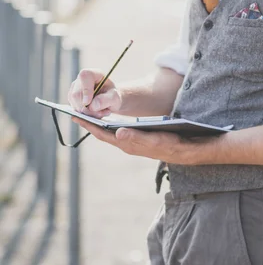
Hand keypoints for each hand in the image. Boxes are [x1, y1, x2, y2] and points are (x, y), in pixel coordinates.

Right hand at [68, 68, 121, 118]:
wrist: (109, 101)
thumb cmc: (112, 96)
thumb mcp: (115, 97)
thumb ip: (106, 100)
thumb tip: (92, 106)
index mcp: (93, 74)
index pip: (85, 76)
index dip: (85, 89)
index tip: (88, 102)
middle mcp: (81, 80)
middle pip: (76, 94)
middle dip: (87, 108)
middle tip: (100, 114)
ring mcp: (74, 90)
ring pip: (74, 104)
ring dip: (88, 113)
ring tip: (101, 113)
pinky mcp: (72, 100)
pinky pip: (75, 110)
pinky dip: (85, 115)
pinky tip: (95, 114)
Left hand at [71, 117, 195, 163]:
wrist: (185, 151)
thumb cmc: (171, 143)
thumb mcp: (154, 139)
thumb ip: (136, 137)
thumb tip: (117, 132)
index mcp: (128, 144)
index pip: (103, 134)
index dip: (89, 125)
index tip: (75, 116)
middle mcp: (127, 144)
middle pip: (103, 134)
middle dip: (90, 124)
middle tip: (75, 114)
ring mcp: (132, 143)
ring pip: (110, 134)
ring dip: (98, 125)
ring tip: (87, 115)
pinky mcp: (138, 141)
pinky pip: (118, 133)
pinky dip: (109, 126)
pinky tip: (109, 121)